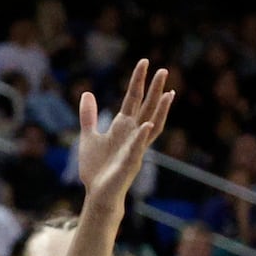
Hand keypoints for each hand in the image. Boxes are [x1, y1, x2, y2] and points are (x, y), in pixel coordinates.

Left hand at [77, 58, 172, 208]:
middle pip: (147, 107)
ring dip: (159, 110)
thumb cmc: (96, 167)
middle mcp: (133, 134)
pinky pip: (138, 147)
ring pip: (151, 125)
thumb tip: (87, 93)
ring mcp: (134, 148)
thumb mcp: (88, 136)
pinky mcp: (130, 163)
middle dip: (154, 90)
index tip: (145, 62)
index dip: (138, 81)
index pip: (133, 99)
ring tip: (168, 93)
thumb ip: (89, 116)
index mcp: (123, 127)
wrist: (97, 193)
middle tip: (163, 70)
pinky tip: (146, 124)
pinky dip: (142, 136)